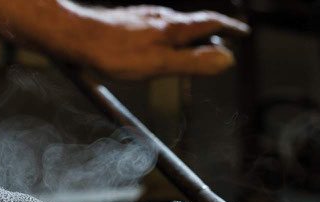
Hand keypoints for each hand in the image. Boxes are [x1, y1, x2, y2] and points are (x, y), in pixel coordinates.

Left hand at [0, 0, 249, 78]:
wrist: (75, 36)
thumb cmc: (114, 53)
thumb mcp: (160, 64)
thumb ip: (194, 62)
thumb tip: (227, 59)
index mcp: (172, 28)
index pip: (210, 23)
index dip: (230, 29)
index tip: (244, 34)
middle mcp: (160, 19)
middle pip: (194, 23)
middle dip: (213, 31)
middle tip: (226, 39)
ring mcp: (143, 19)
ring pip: (174, 26)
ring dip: (191, 35)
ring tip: (197, 45)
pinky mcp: (128, 24)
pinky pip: (158, 29)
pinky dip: (170, 38)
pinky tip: (159, 46)